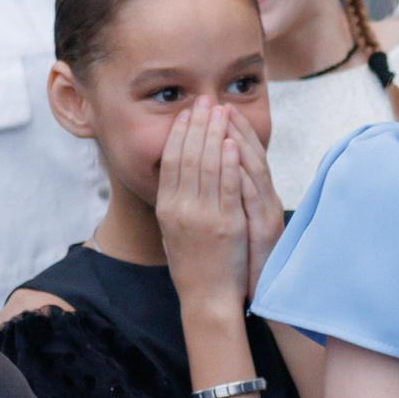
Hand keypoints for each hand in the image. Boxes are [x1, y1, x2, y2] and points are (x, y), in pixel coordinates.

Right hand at [154, 100, 255, 312]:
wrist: (205, 297)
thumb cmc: (193, 265)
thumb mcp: (173, 229)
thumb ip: (175, 201)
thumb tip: (177, 174)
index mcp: (166, 207)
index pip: (170, 160)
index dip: (179, 132)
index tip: (187, 112)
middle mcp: (180, 207)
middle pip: (187, 156)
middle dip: (197, 124)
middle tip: (205, 100)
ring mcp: (203, 215)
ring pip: (207, 165)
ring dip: (214, 134)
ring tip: (220, 111)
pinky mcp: (225, 224)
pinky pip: (227, 187)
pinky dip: (230, 163)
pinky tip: (232, 143)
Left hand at [231, 114, 281, 298]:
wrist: (260, 294)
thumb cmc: (246, 262)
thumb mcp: (239, 225)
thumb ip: (232, 201)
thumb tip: (213, 180)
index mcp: (259, 199)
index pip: (247, 157)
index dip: (234, 130)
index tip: (217, 109)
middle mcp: (266, 201)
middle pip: (252, 155)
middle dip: (234, 127)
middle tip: (217, 103)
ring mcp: (267, 213)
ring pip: (255, 169)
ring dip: (239, 141)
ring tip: (223, 118)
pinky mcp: (265, 228)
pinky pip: (251, 195)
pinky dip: (241, 172)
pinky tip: (230, 153)